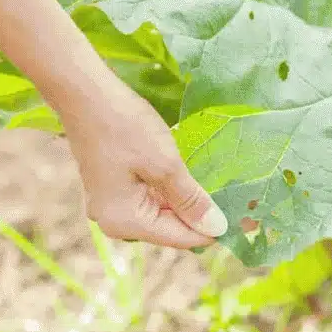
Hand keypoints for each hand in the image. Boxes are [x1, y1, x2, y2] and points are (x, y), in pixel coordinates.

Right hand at [57, 73, 228, 250]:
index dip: (213, 231)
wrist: (84, 93)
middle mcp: (114, 222)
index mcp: (125, 222)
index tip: (247, 225)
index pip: (180, 238)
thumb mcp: (166, 166)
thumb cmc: (124, 127)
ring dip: (190, 204)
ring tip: (223, 194)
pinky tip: (193, 181)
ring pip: (163, 214)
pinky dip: (172, 193)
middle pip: (171, 228)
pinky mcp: (113, 189)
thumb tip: (216, 229)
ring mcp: (111, 205)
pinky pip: (151, 199)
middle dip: (202, 218)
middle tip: (243, 211)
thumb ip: (191, 201)